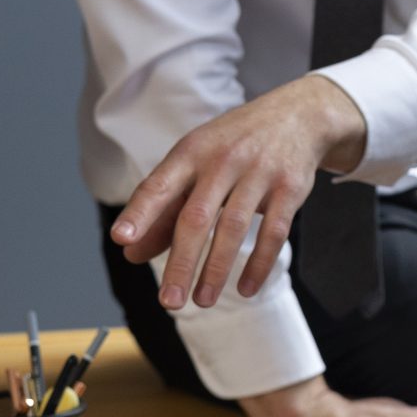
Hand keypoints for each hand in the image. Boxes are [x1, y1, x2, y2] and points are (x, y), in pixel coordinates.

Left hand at [114, 75, 368, 308]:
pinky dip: (259, 264)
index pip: (159, 185)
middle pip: (196, 217)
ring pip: (233, 228)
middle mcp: (222, 160)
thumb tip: (131, 252)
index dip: (140, 212)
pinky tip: (246, 289)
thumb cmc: (233, 146)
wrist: (295, 116)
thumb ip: (165, 208)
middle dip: (181, 261)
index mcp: (191, 152)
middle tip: (169, 300)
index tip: (121, 239)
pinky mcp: (289, 188)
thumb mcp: (196, 164)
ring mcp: (258, 173)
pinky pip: (274, 233)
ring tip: (202, 300)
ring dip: (216, 270)